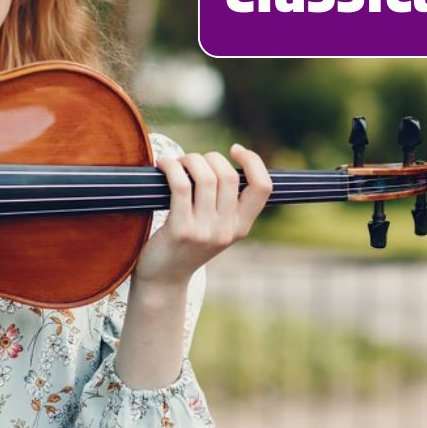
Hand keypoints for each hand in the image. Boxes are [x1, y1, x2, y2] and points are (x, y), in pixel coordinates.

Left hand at [135, 143, 271, 287]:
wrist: (163, 278)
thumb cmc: (186, 245)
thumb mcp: (215, 228)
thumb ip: (224, 203)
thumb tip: (221, 161)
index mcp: (241, 227)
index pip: (263, 187)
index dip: (254, 161)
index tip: (235, 149)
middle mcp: (227, 230)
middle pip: (229, 176)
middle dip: (209, 157)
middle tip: (191, 161)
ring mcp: (205, 231)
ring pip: (206, 177)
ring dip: (189, 160)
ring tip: (177, 163)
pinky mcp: (181, 230)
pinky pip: (181, 185)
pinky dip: (171, 167)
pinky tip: (164, 165)